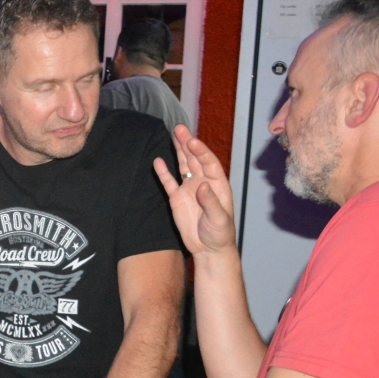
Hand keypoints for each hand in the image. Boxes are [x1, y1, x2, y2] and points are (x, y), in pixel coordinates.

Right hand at [152, 125, 235, 258]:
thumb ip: (211, 203)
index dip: (201, 151)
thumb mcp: (219, 220)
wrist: (208, 249)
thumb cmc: (220, 234)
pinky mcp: (177, 198)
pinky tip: (158, 161)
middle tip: (179, 128)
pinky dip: (164, 172)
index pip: (209, 163)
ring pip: (183, 165)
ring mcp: (189, 189)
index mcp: (217, 185)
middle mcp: (203, 182)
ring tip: (173, 134)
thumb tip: (202, 186)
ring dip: (178, 151)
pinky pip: (169, 182)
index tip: (192, 141)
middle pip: (195, 159)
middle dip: (187, 143)